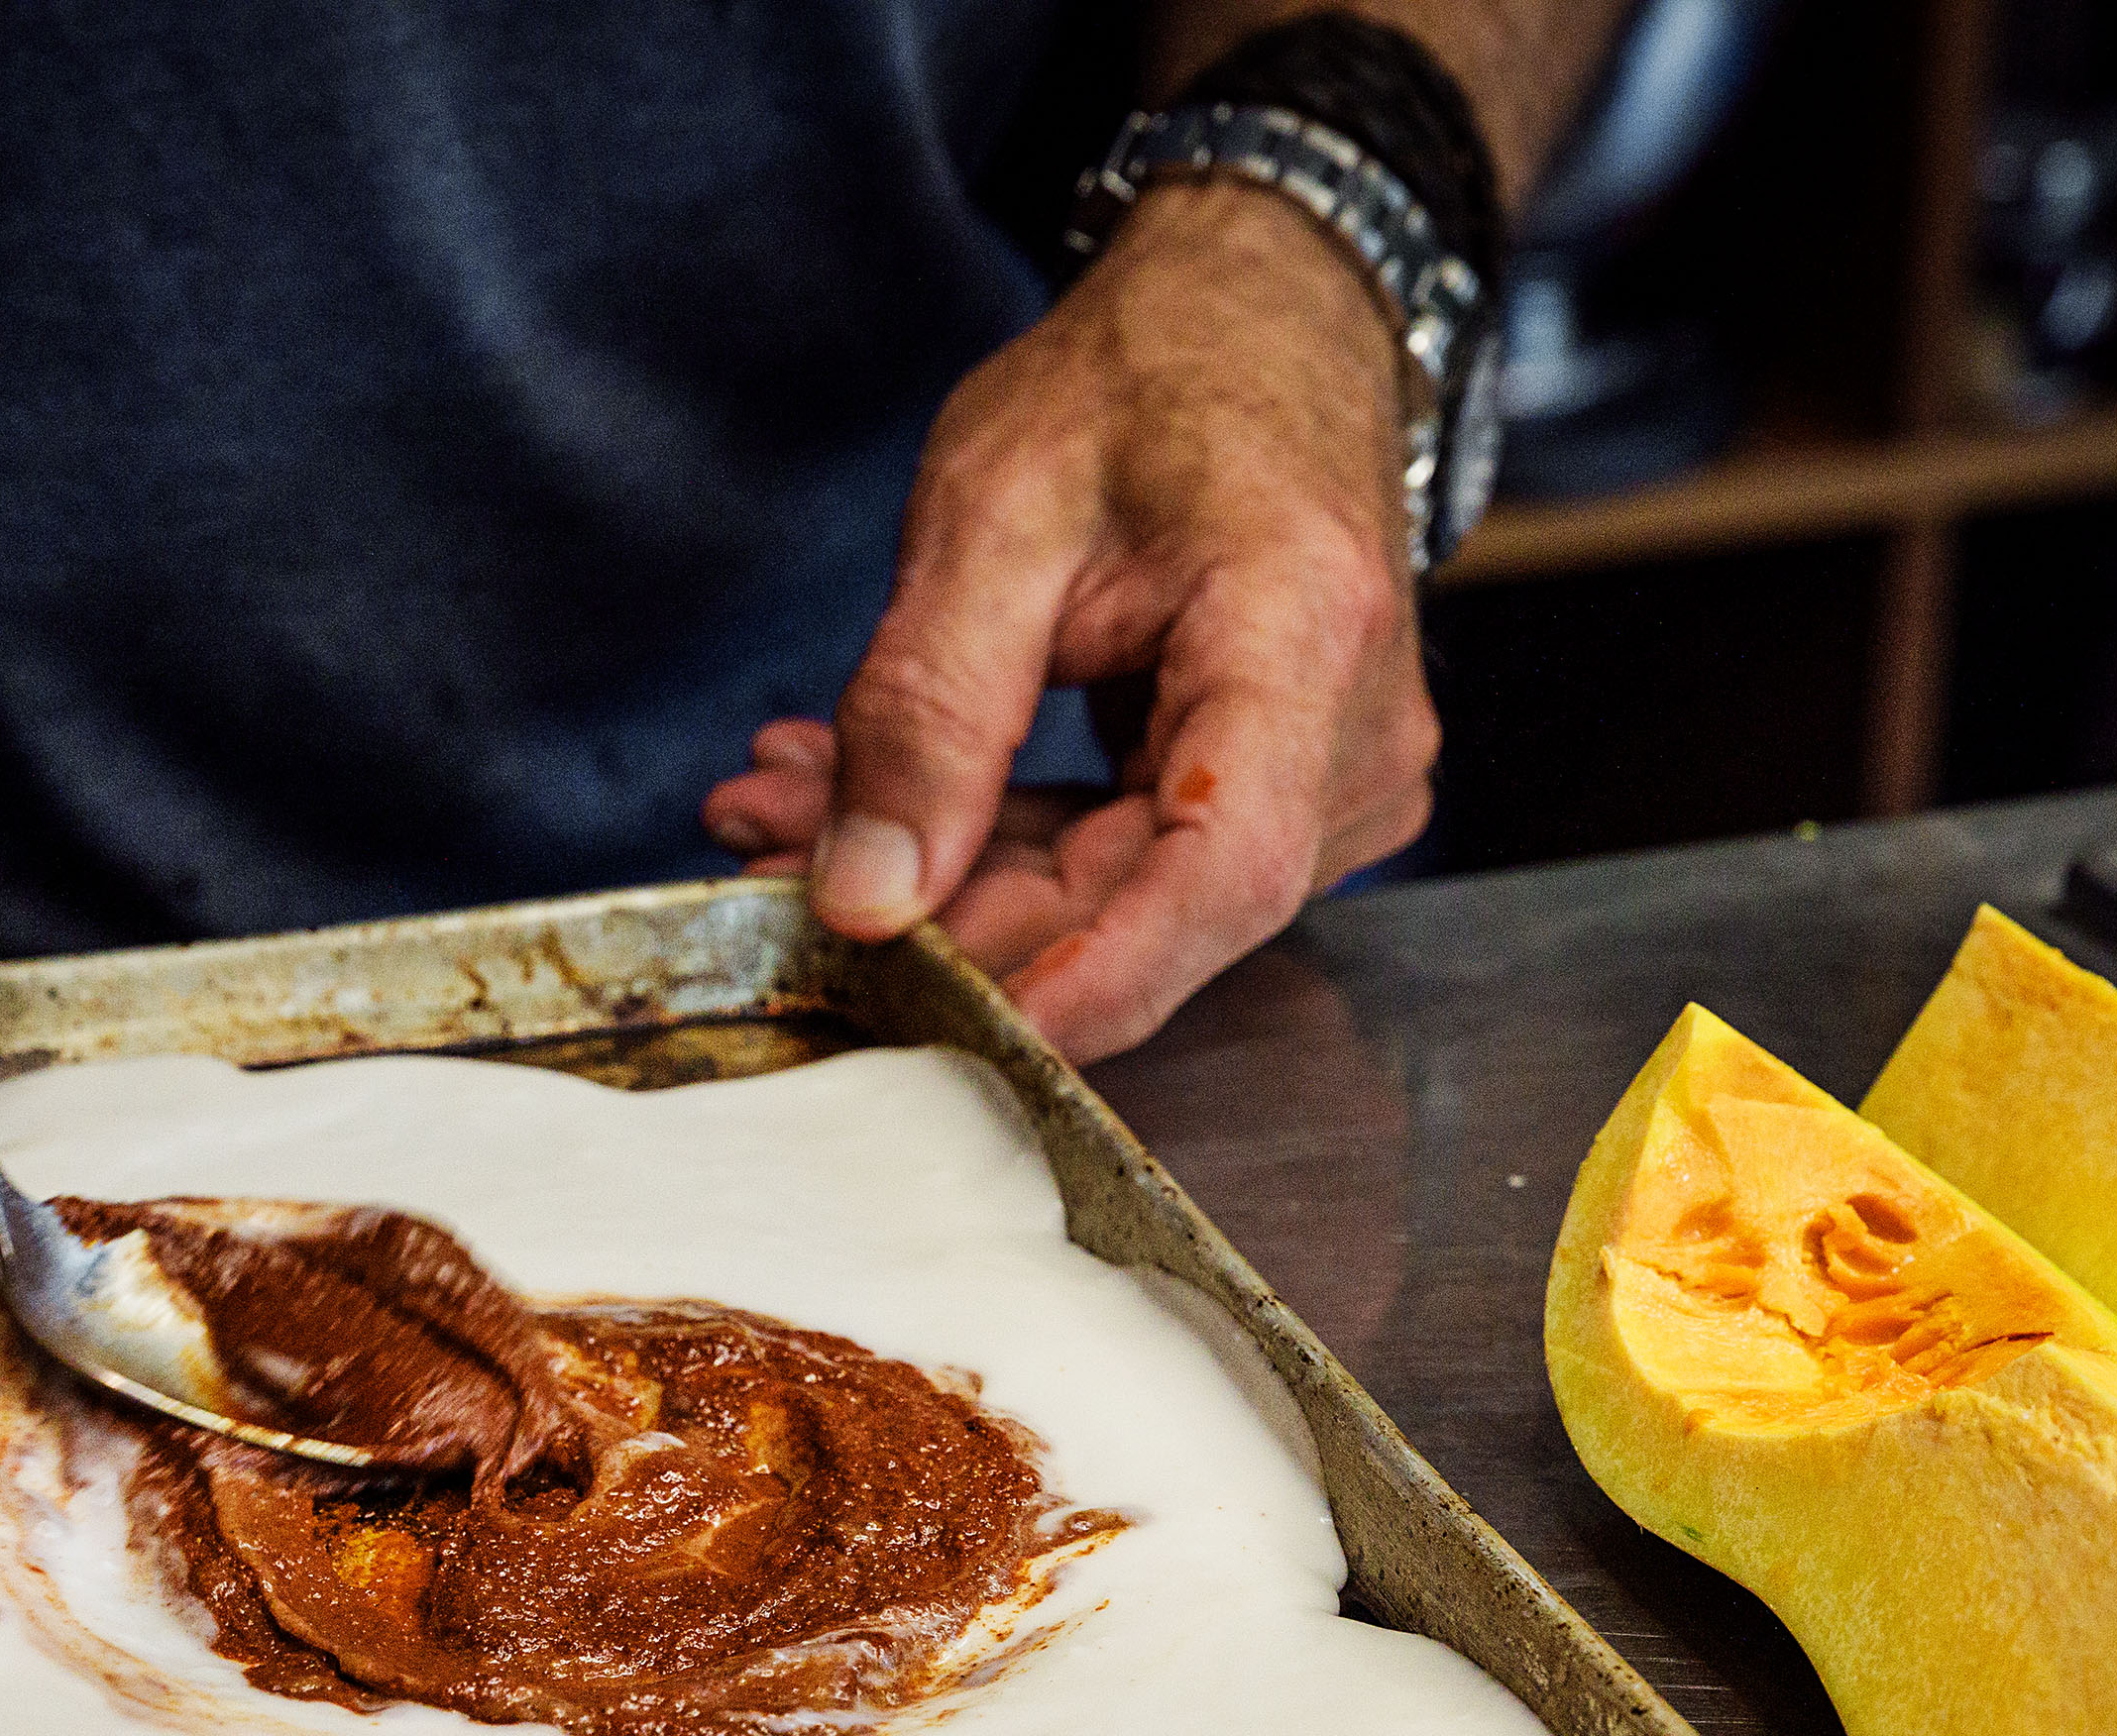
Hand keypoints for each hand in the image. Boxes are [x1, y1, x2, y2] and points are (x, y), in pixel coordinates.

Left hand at [704, 181, 1436, 1060]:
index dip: (1092, 979)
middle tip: (766, 860)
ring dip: (940, 871)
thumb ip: (926, 711)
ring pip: (1109, 893)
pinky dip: (983, 836)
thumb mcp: (994, 516)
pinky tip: (854, 798)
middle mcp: (1351, 736)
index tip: (958, 1034)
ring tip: (782, 804)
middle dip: (942, 910)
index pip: (1222, 874)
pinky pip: (1115, 856)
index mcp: (1306, 638)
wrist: (1253, 320)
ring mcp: (1322, 777)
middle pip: (1139, 902)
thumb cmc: (1149, 379)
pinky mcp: (1267, 792)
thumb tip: (865, 898)